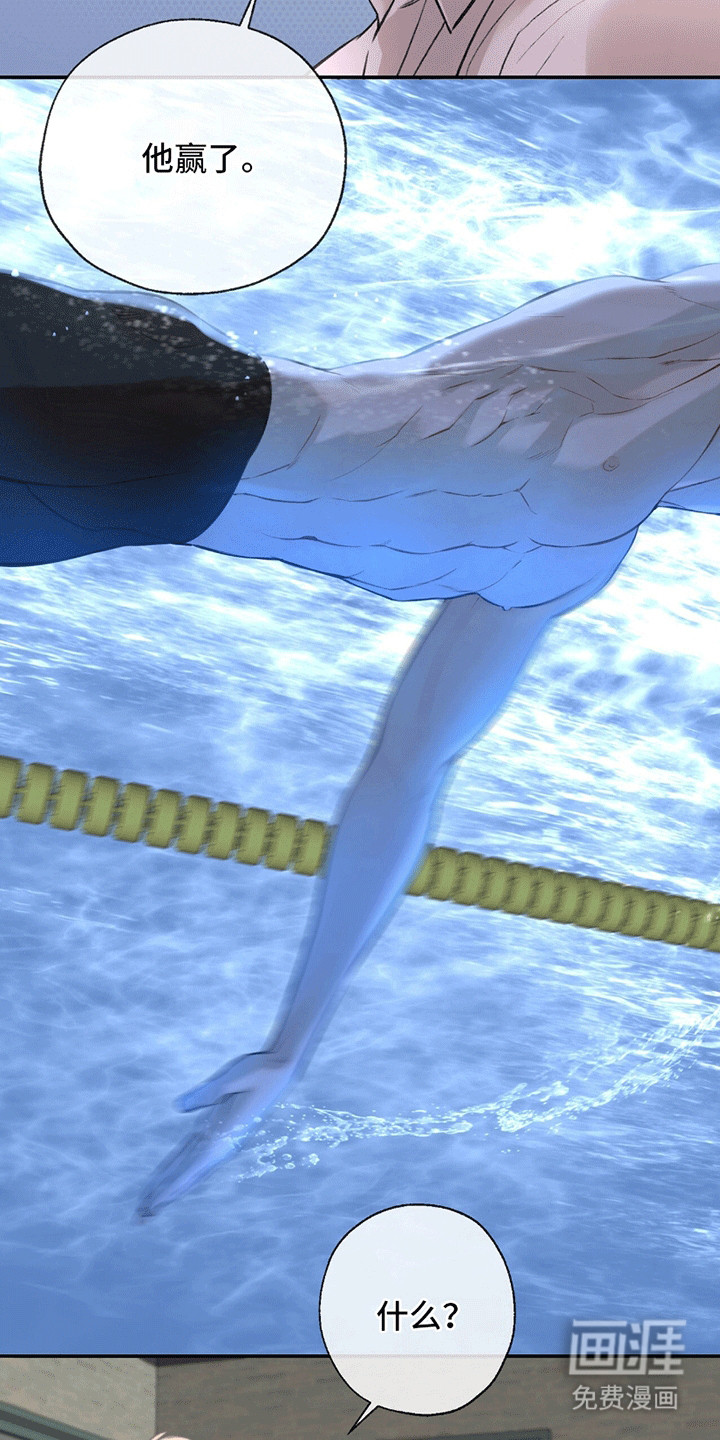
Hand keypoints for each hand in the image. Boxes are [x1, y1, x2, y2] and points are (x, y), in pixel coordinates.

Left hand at [135, 1051, 294, 1219]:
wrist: (279, 1070)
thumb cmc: (257, 1071)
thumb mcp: (231, 1078)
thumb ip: (206, 1093)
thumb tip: (179, 1107)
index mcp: (221, 1135)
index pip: (190, 1167)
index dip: (169, 1187)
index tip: (153, 1205)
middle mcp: (220, 1143)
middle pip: (185, 1175)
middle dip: (162, 1196)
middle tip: (139, 1218)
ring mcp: (219, 1139)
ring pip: (186, 1168)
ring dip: (167, 1187)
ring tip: (148, 1207)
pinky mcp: (218, 1129)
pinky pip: (192, 1152)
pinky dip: (177, 1167)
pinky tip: (167, 1177)